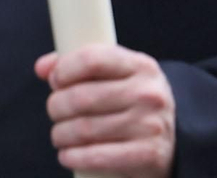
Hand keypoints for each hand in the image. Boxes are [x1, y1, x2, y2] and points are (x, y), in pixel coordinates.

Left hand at [35, 44, 174, 177]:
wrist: (175, 139)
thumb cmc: (134, 102)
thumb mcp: (118, 75)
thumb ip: (80, 65)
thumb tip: (42, 68)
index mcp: (141, 66)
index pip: (92, 60)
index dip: (64, 70)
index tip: (56, 81)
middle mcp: (148, 94)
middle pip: (81, 97)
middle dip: (57, 106)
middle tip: (55, 112)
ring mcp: (150, 126)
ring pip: (84, 129)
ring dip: (61, 134)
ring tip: (59, 135)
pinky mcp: (149, 155)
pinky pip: (97, 157)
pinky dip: (74, 156)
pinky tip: (67, 154)